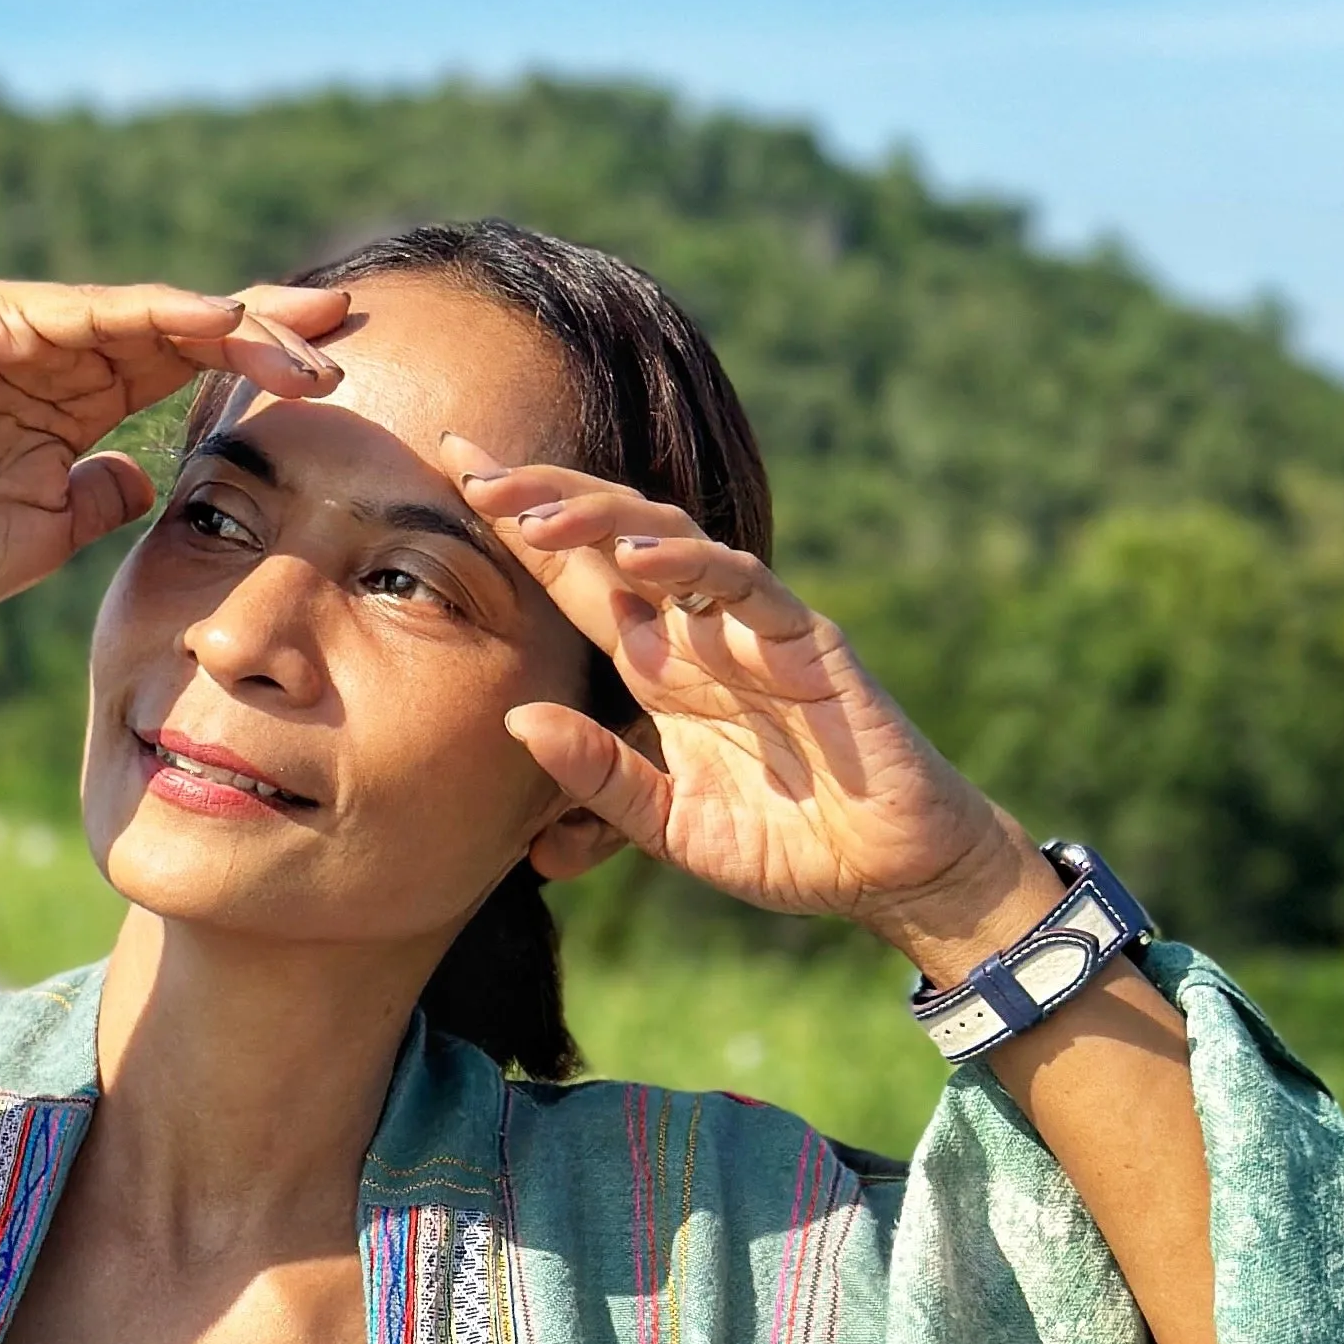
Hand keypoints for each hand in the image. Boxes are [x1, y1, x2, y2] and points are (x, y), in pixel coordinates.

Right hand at [0, 278, 350, 623]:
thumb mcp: (56, 527)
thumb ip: (108, 497)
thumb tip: (152, 486)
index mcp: (83, 389)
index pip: (190, 361)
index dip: (261, 359)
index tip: (337, 372)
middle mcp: (63, 343)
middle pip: (188, 324)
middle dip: (271, 326)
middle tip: (350, 327)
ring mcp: (29, 323)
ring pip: (156, 312)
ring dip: (238, 324)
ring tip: (307, 340)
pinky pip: (97, 312)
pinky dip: (162, 314)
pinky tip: (225, 322)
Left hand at [450, 444, 1065, 981]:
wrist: (892, 873)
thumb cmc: (790, 846)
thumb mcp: (669, 825)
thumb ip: (598, 777)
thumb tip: (516, 721)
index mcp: (659, 667)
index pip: (576, 579)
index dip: (518, 529)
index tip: (451, 476)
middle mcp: (698, 632)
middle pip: (610, 537)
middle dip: (540, 499)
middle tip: (469, 470)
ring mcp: (752, 628)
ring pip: (670, 539)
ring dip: (599, 518)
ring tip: (532, 510)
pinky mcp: (808, 640)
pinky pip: (747, 585)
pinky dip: (696, 565)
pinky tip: (641, 557)